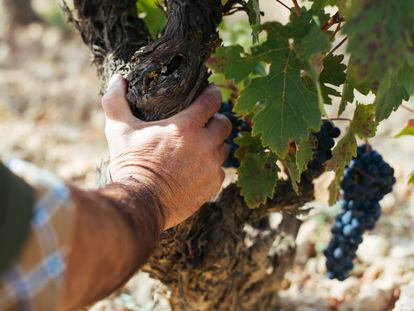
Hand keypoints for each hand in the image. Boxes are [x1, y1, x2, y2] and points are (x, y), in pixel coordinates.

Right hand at [102, 75, 230, 229]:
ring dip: (215, 144)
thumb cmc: (131, 164)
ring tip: (200, 147)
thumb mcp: (119, 130)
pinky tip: (197, 169)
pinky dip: (212, 168)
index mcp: (186, 127)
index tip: (210, 92)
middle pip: (225, 123)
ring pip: (224, 148)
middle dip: (216, 120)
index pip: (212, 101)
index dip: (212, 94)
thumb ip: (117, 101)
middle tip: (205, 122)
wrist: (141, 203)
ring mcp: (211, 166)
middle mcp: (205, 144)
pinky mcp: (212, 185)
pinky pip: (220, 171)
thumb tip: (118, 79)